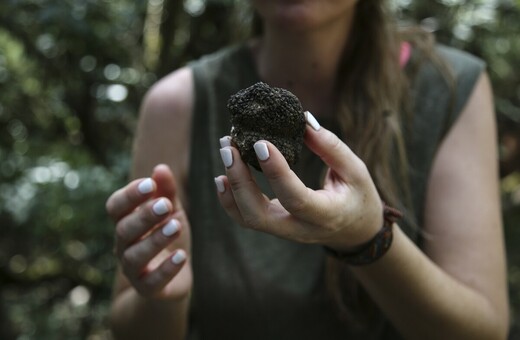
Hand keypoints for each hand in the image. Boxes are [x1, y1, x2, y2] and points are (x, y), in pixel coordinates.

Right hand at [106, 164, 191, 299]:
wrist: (174, 277)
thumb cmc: (168, 235)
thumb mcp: (172, 211)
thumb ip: (167, 191)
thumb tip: (161, 167)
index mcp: (125, 222)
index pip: (116, 206)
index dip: (130, 195)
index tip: (150, 184)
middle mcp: (123, 245)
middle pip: (124, 230)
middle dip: (144, 216)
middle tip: (165, 205)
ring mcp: (133, 269)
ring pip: (135, 256)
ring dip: (155, 240)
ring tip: (176, 226)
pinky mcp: (147, 288)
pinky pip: (152, 282)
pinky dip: (166, 269)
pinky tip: (182, 256)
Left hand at [215, 118, 382, 251]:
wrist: (356, 232)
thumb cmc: (358, 197)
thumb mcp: (356, 170)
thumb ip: (331, 147)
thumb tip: (303, 120)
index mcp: (326, 215)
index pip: (294, 198)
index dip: (276, 172)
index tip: (261, 142)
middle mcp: (300, 230)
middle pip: (258, 215)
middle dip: (238, 181)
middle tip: (229, 146)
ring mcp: (285, 232)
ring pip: (248, 219)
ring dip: (230, 186)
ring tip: (225, 151)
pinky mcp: (275, 227)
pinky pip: (246, 219)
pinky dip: (230, 200)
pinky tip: (222, 177)